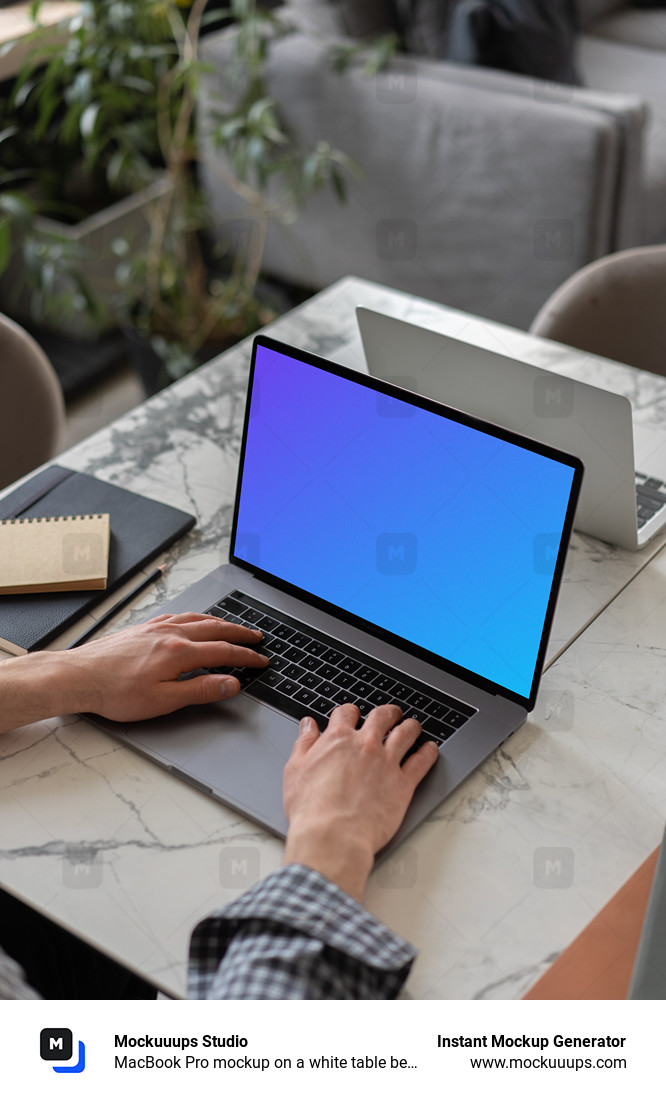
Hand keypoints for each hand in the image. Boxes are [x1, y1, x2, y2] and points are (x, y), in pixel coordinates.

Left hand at [45, 613, 267, 722]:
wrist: (78, 676)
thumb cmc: (115, 692)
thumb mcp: (164, 700)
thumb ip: (201, 689)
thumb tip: (231, 684)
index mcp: (179, 652)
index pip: (224, 651)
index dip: (247, 657)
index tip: (262, 660)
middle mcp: (170, 633)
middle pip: (215, 628)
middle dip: (240, 633)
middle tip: (257, 637)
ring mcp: (155, 627)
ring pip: (197, 618)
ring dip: (220, 622)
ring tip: (233, 626)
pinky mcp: (143, 628)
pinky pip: (177, 616)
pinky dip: (194, 617)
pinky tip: (193, 621)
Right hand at [283, 703, 437, 900]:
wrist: (332, 836)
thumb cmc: (311, 809)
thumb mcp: (295, 770)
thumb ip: (304, 744)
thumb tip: (308, 726)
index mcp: (338, 739)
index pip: (347, 713)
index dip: (350, 712)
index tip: (353, 716)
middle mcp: (366, 745)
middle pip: (382, 716)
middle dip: (388, 713)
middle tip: (391, 714)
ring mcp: (387, 762)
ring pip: (406, 733)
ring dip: (410, 726)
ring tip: (413, 726)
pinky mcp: (403, 783)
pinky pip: (422, 761)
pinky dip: (429, 752)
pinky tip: (430, 749)